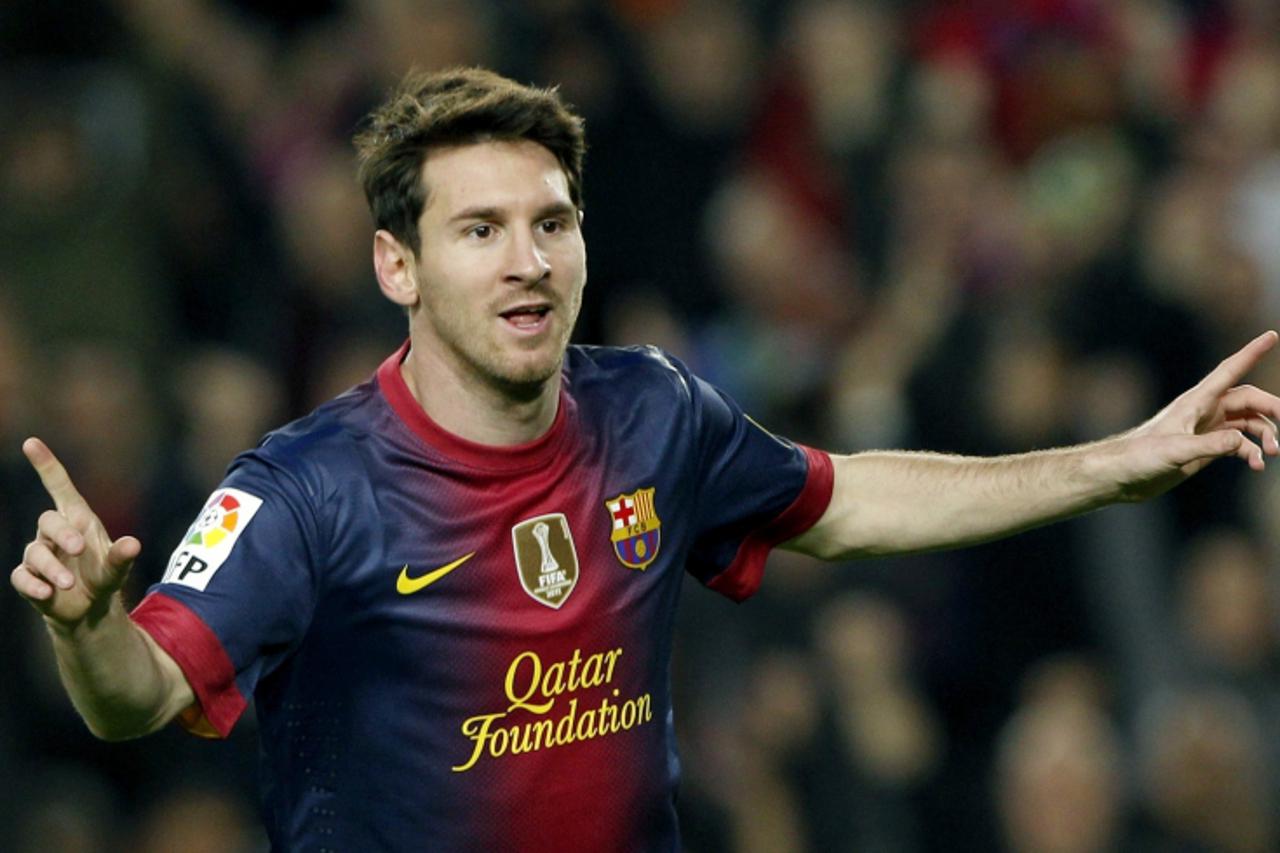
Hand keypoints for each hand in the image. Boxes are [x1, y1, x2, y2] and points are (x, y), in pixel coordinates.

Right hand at [9, 438, 140, 629]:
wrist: (90, 608)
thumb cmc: (104, 576)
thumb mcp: (117, 568)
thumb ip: (122, 556)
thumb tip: (134, 544)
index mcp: (77, 520)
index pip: (59, 486)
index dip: (46, 465)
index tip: (31, 442)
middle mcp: (55, 533)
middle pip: (47, 520)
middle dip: (62, 533)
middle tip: (79, 549)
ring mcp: (39, 554)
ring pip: (35, 552)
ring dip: (52, 568)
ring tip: (69, 585)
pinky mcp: (28, 578)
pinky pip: (20, 576)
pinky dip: (33, 585)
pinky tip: (47, 593)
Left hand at [1113, 330, 1279, 500]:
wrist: (1120, 476)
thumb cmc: (1139, 457)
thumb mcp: (1175, 451)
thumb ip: (1209, 446)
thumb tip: (1243, 442)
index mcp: (1196, 402)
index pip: (1230, 370)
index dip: (1251, 353)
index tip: (1272, 336)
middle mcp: (1205, 411)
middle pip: (1249, 400)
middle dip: (1272, 409)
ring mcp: (1207, 429)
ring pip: (1248, 422)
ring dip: (1265, 434)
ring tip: (1272, 453)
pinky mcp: (1205, 448)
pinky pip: (1239, 444)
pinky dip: (1252, 452)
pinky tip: (1256, 466)